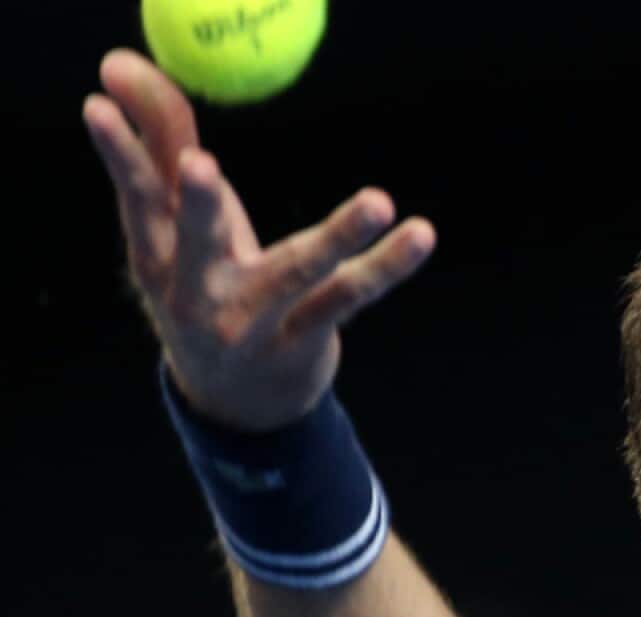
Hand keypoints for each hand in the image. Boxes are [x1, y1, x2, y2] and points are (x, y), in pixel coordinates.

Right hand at [83, 48, 434, 431]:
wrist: (237, 401)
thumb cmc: (208, 284)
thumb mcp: (179, 228)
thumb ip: (164, 147)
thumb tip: (121, 67)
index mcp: (158, 258)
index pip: (136, 196)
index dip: (119, 153)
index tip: (97, 108)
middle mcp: (197, 294)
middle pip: (198, 242)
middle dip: (198, 206)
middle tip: (199, 165)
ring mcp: (251, 323)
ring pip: (296, 271)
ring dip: (338, 236)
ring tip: (379, 202)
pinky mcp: (302, 339)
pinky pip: (348, 296)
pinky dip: (386, 265)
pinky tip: (420, 234)